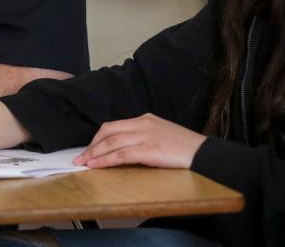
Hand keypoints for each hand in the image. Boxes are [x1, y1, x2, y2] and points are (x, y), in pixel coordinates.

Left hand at [72, 113, 206, 168]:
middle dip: (92, 145)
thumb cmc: (184, 147)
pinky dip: (106, 160)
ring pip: (112, 142)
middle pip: (109, 131)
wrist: (203, 153)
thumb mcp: (161, 135)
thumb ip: (143, 137)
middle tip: (81, 157)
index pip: (114, 125)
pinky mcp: (149, 150)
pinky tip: (97, 166)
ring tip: (84, 163)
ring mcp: (146, 136)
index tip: (89, 148)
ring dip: (95, 153)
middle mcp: (143, 124)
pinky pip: (121, 154)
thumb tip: (123, 150)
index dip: (98, 138)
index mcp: (146, 119)